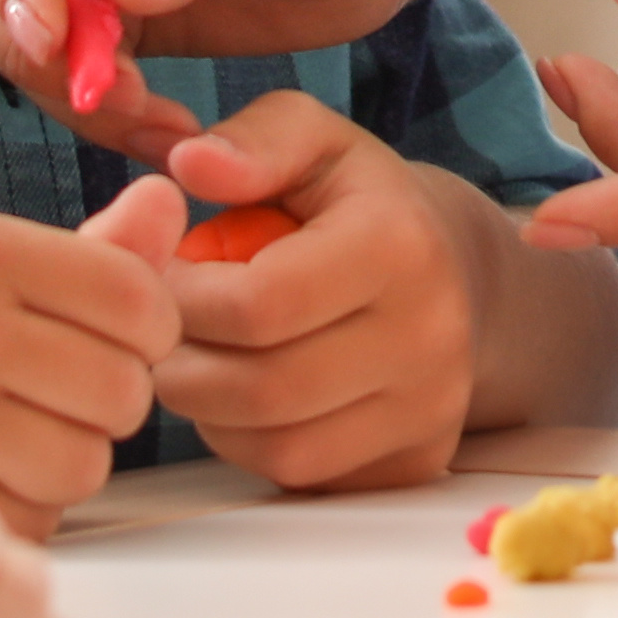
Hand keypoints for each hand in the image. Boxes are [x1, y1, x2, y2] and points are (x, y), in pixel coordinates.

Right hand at [0, 173, 187, 534]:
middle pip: (125, 392)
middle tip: (49, 399)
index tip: (103, 343)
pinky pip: (30, 520)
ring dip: (64, 465)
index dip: (145, 335)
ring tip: (7, 438)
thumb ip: (85, 251)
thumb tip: (171, 204)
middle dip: (104, 408)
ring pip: (86, 465)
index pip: (141, 299)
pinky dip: (17, 512)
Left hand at [147, 91, 491, 492]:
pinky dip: (251, 446)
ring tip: (203, 360)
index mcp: (399, 244)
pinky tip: (246, 398)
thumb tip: (189, 164)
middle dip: (183, 365)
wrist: (455, 272)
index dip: (182, 298)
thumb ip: (252, 141)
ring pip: (277, 447)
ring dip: (211, 413)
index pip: (258, 304)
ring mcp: (430, 407)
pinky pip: (303, 476)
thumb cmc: (359, 203)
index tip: (162, 276)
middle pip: (262, 389)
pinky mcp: (418, 460)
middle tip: (162, 333)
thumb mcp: (313, 141)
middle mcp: (431, 334)